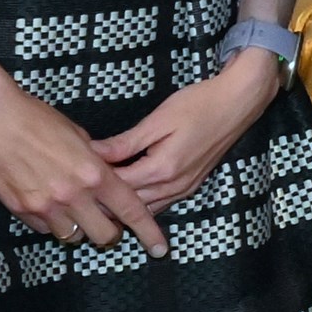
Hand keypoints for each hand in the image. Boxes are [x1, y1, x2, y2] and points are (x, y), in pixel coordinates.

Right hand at [0, 80, 171, 255]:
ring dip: (79, 228)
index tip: (160, 248)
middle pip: (105, 235)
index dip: (149, 232)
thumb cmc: (36, 117)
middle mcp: (72, 195)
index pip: (131, 210)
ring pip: (74, 237)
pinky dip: (53, 223)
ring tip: (74, 210)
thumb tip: (106, 176)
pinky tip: (48, 204)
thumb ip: (95, 161)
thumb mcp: (78, 134)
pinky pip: (46, 229)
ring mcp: (45, 206)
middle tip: (108, 223)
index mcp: (94, 173)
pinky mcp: (20, 210)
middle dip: (111, 232)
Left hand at [91, 51, 284, 210]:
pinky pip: (161, 203)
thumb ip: (125, 143)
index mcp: (162, 169)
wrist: (238, 102)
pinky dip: (142, 204)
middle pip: (130, 205)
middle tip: (79, 192)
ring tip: (97, 200)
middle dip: (105, 201)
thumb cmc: (198, 104)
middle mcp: (174, 186)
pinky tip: (127, 198)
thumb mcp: (158, 120)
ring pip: (146, 209)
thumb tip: (92, 154)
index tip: (74, 176)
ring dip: (123, 207)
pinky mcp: (191, 185)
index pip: (118, 186)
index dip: (94, 183)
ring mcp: (185, 188)